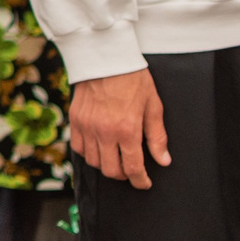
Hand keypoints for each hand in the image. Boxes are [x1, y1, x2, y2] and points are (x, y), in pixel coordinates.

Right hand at [70, 68, 169, 189]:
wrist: (106, 57)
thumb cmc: (134, 79)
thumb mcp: (153, 106)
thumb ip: (157, 136)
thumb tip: (163, 160)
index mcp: (127, 130)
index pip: (133, 168)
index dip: (140, 180)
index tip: (144, 183)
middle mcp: (104, 132)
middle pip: (111, 170)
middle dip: (124, 175)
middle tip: (132, 169)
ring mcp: (87, 127)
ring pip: (93, 162)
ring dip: (106, 165)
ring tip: (116, 158)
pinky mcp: (75, 120)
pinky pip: (79, 148)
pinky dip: (89, 153)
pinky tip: (98, 148)